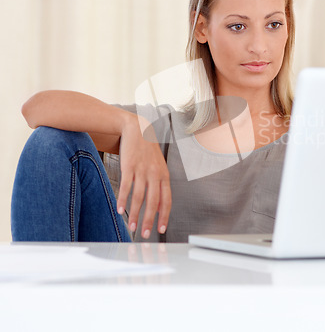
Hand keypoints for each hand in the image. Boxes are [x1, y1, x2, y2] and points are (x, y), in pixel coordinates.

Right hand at [116, 116, 170, 238]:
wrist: (137, 128)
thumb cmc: (148, 151)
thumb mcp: (159, 167)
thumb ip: (160, 186)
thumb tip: (160, 207)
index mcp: (164, 176)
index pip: (167, 200)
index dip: (164, 216)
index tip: (160, 229)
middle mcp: (155, 174)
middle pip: (154, 202)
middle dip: (149, 220)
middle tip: (145, 234)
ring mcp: (142, 170)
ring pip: (139, 197)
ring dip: (135, 214)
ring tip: (132, 227)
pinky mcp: (129, 166)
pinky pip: (126, 186)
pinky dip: (122, 200)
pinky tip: (119, 210)